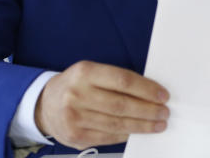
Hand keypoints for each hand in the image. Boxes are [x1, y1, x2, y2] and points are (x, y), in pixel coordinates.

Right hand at [34, 61, 169, 148]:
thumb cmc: (75, 85)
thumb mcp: (91, 72)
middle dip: (148, 110)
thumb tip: (150, 93)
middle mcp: (78, 94)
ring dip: (142, 125)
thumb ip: (115, 80)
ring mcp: (75, 117)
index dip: (146, 89)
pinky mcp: (76, 136)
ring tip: (158, 124)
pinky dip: (127, 134)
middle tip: (164, 112)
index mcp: (84, 72)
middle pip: (122, 105)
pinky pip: (109, 136)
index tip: (163, 95)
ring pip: (117, 123)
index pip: (123, 81)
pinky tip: (138, 131)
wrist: (45, 104)